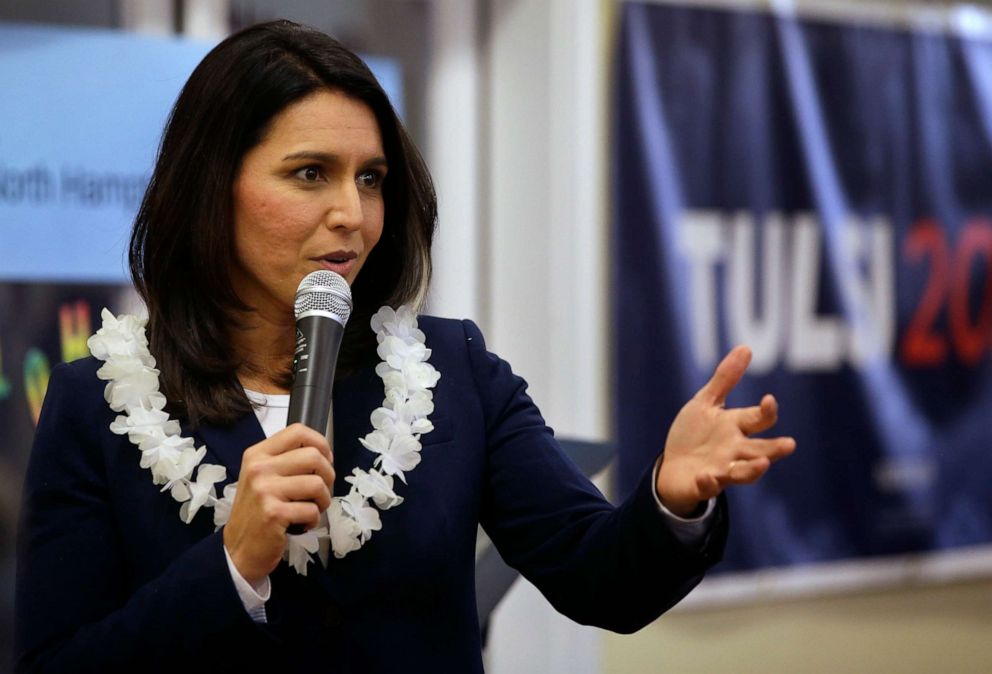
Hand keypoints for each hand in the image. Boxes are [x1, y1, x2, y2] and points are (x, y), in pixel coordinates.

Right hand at [223, 423, 334, 582]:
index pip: (297, 431)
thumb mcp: (263, 477)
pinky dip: (313, 520)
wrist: (237, 549)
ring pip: (317, 484)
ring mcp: (265, 490)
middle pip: (314, 456)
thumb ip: (286, 461)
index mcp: (257, 454)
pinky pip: (311, 510)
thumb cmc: (256, 511)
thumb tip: (323, 454)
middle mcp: (259, 468)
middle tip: (320, 490)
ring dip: (323, 500)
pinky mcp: (273, 513)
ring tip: (312, 508)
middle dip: (328, 475)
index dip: (320, 443)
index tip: (325, 459)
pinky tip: (302, 524)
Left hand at [656, 345, 795, 516]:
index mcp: (736, 427)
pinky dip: (709, 483)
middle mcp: (734, 450)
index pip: (759, 419)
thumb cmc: (693, 434)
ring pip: (743, 473)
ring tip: (762, 465)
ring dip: (752, 469)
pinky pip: (709, 486)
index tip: (769, 400)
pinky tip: (706, 477)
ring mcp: (721, 469)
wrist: (672, 467)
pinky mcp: (703, 485)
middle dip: (774, 448)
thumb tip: (746, 347)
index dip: (766, 411)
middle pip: (760, 450)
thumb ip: (725, 379)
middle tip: (789, 444)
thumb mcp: (705, 403)